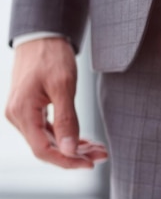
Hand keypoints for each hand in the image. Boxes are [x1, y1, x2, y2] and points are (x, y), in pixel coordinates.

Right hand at [5, 38, 107, 167]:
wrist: (42, 35)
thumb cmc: (51, 56)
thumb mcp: (63, 86)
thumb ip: (66, 119)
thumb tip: (69, 150)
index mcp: (22, 113)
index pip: (43, 150)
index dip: (67, 160)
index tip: (90, 163)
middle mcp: (18, 117)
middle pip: (47, 148)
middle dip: (76, 155)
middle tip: (103, 154)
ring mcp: (24, 114)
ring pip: (50, 140)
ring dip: (74, 147)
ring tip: (98, 148)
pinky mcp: (32, 109)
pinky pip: (49, 130)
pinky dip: (67, 136)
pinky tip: (85, 140)